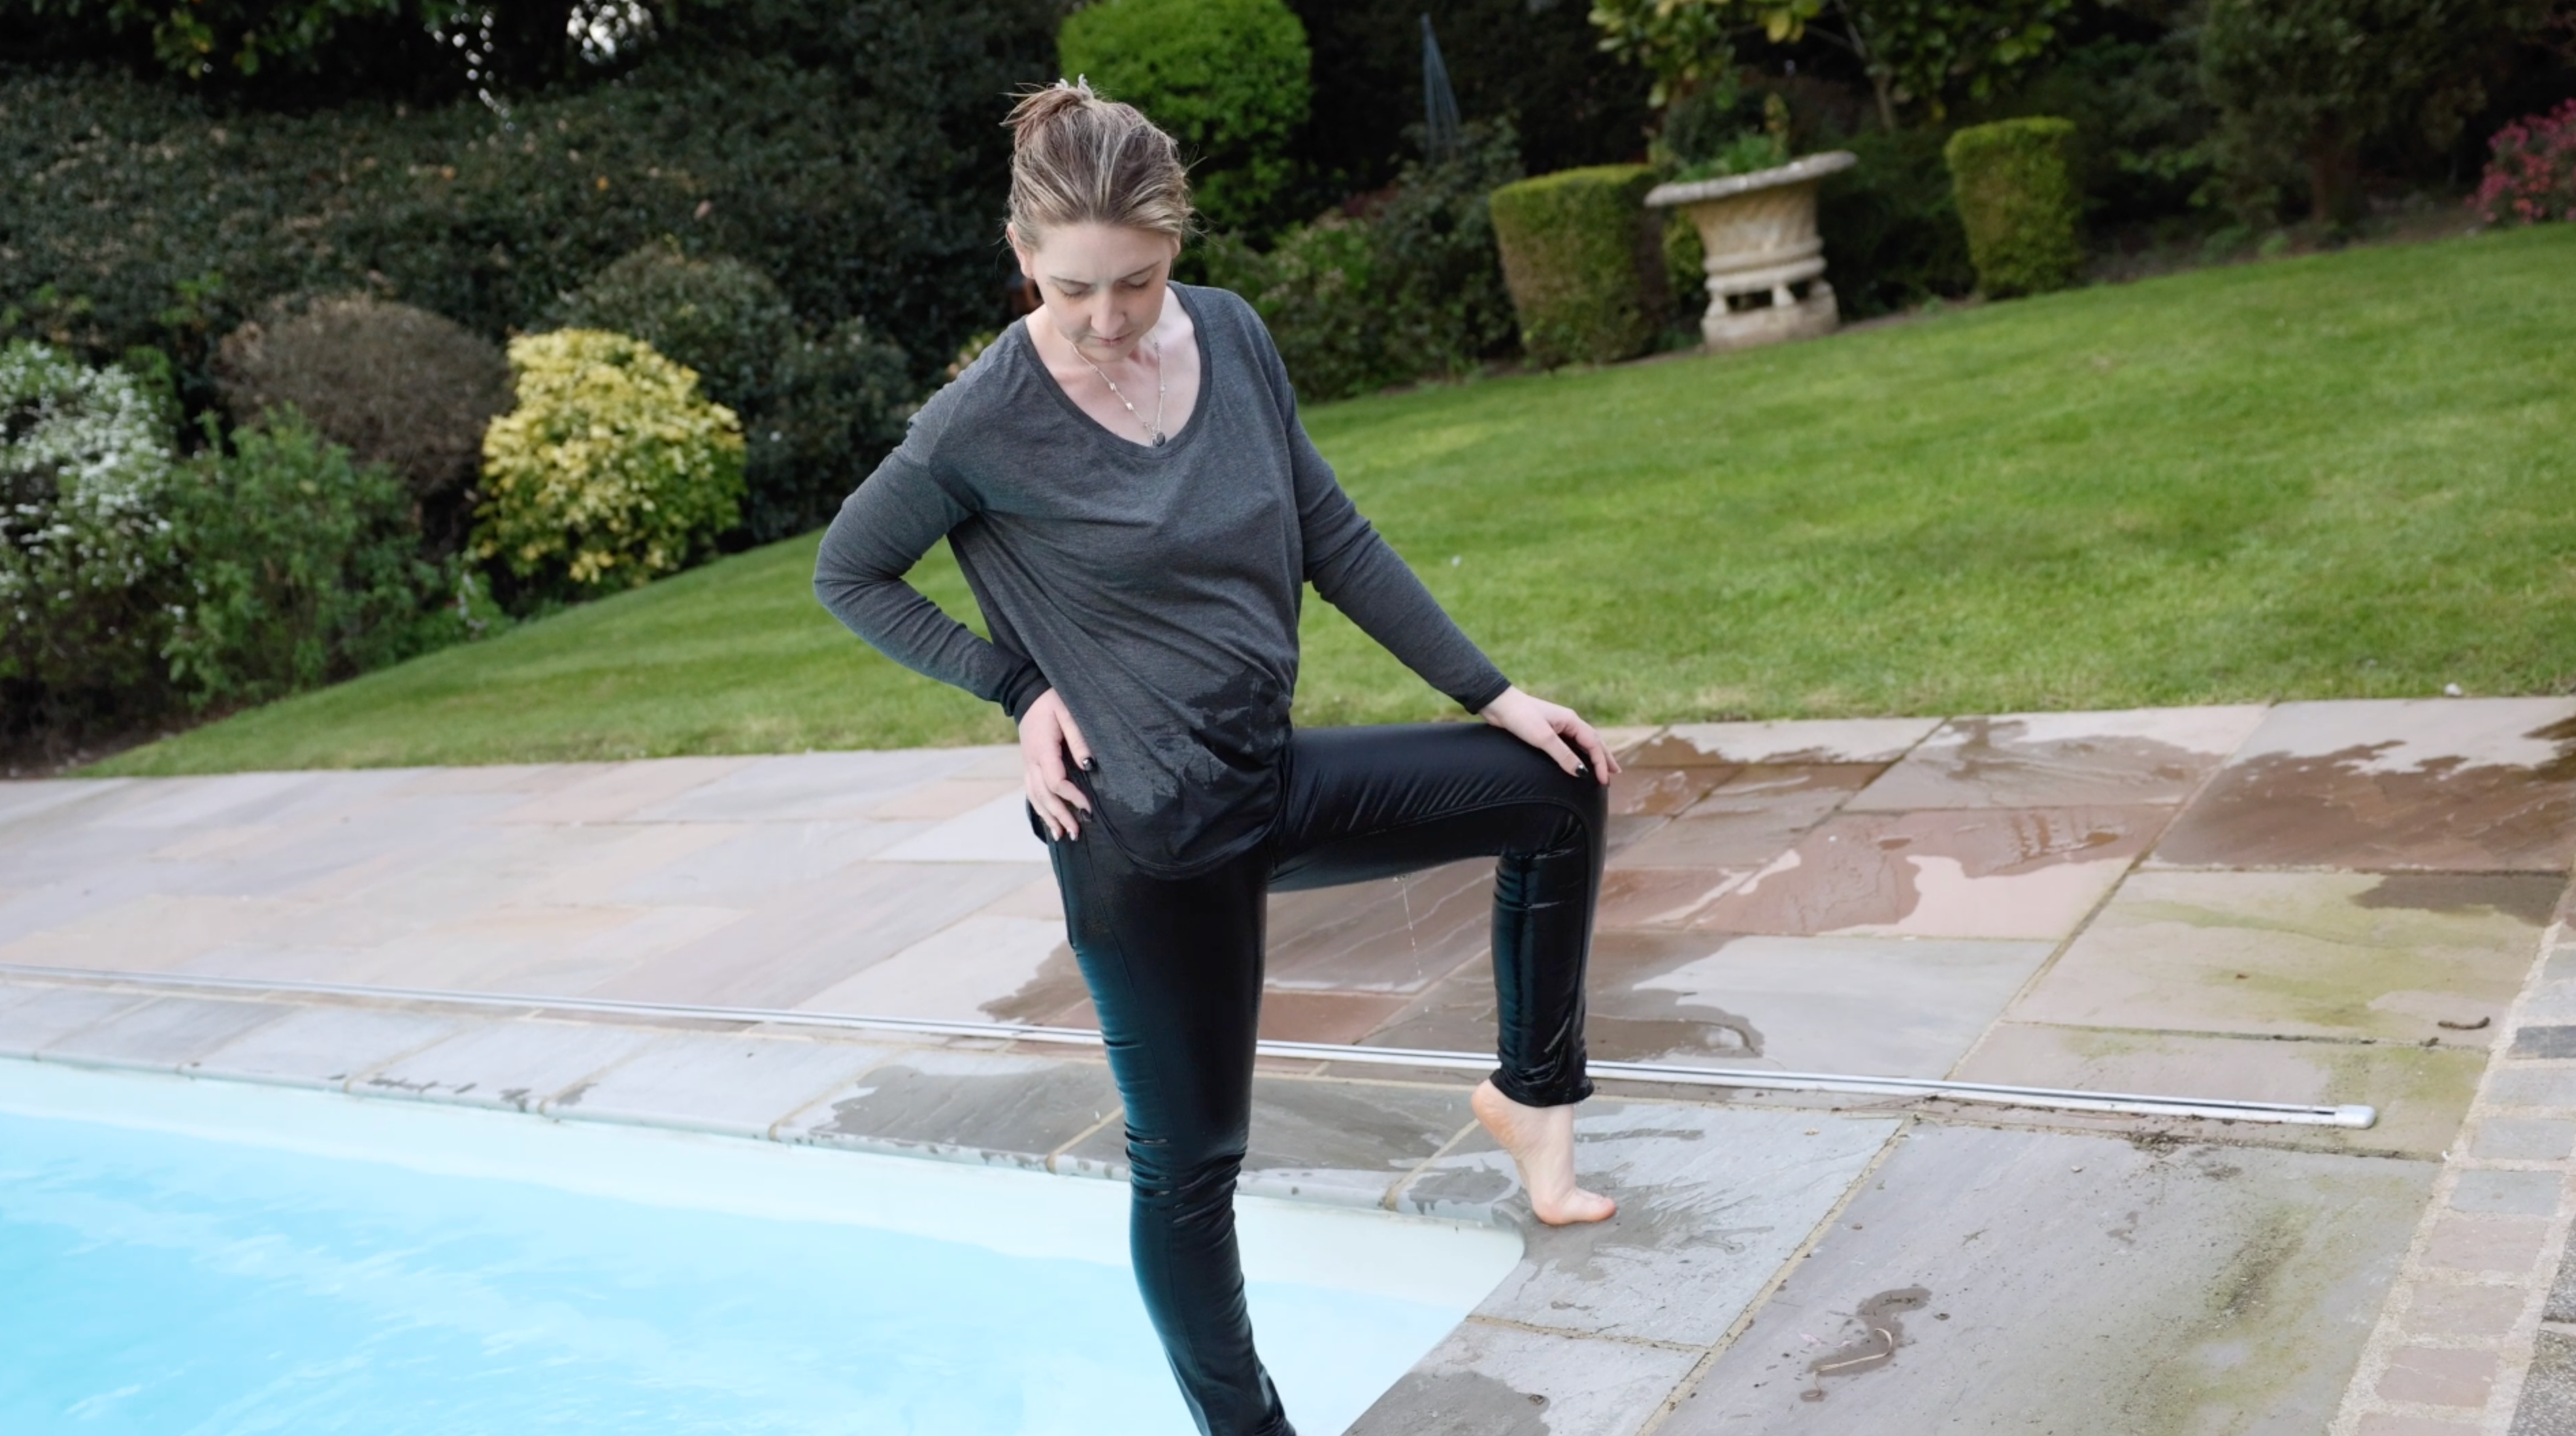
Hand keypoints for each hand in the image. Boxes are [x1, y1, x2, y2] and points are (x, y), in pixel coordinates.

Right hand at [1020, 688, 1094, 839]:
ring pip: (1035, 797)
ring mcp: (1027, 764)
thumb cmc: (1052, 701)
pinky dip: (1040, 808)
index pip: (1056, 782)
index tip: (1090, 809)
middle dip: (1060, 816)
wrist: (1026, 693)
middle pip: (1044, 796)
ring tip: (1062, 835)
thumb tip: (1089, 765)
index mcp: (1042, 750)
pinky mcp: (1028, 765)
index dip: (1073, 798)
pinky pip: (1031, 792)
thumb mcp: (1068, 713)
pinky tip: (1049, 820)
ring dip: (1048, 817)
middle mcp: (1031, 761)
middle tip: (1078, 833)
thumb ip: (1079, 739)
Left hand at [1479, 685, 1619, 785]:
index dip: (1601, 763)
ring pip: (1583, 741)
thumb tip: (1581, 772)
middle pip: (1594, 741)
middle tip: (1615, 773)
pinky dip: (1580, 752)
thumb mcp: (1543, 738)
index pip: (1594, 744)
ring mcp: (1559, 725)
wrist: (1499, 704)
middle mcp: (1569, 721)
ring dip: (1594, 754)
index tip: (1604, 781)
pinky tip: (1579, 758)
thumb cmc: (1520, 717)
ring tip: (1602, 767)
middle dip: (1605, 757)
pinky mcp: (1548, 730)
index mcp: (1572, 721)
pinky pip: (1571, 742)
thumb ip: (1563, 755)